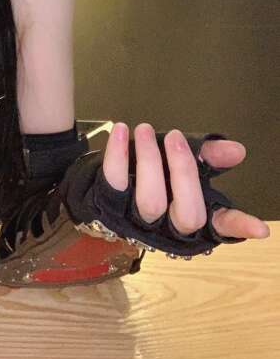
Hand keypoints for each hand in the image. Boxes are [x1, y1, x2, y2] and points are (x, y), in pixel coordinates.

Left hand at [102, 122, 270, 240]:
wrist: (100, 189)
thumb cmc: (149, 177)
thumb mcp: (180, 164)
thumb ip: (208, 156)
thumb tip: (235, 150)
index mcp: (192, 217)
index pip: (220, 226)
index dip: (239, 227)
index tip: (259, 228)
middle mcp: (169, 228)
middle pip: (188, 215)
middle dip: (184, 172)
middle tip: (175, 138)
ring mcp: (138, 222)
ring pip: (151, 202)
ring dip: (150, 160)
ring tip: (145, 130)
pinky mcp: (110, 207)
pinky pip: (114, 183)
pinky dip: (117, 154)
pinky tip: (121, 131)